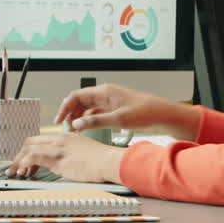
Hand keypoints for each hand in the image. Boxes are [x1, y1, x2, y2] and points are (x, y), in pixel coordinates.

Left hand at [8, 133, 125, 182]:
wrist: (109, 161)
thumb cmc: (102, 161)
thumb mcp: (83, 155)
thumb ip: (70, 158)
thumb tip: (60, 167)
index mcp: (67, 137)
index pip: (41, 140)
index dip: (29, 150)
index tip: (25, 161)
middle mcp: (60, 139)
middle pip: (31, 142)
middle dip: (20, 154)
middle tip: (16, 166)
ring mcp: (57, 147)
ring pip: (29, 148)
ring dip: (19, 161)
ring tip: (15, 172)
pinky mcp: (57, 157)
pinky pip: (33, 157)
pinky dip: (24, 164)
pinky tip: (22, 172)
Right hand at [55, 84, 199, 140]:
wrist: (164, 116)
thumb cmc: (145, 113)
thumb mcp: (118, 119)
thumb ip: (95, 121)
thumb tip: (75, 124)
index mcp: (104, 91)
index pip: (76, 95)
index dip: (64, 107)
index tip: (59, 121)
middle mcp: (105, 94)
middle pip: (79, 101)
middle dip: (70, 113)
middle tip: (66, 129)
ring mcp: (110, 102)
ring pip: (87, 108)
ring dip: (78, 117)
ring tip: (74, 131)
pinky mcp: (115, 110)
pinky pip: (96, 113)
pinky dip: (88, 120)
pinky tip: (86, 129)